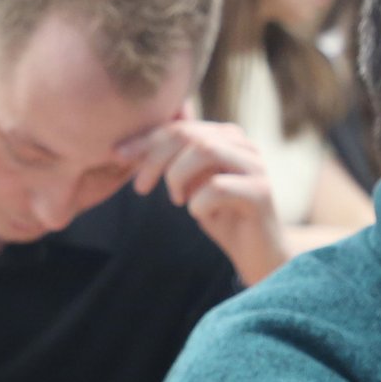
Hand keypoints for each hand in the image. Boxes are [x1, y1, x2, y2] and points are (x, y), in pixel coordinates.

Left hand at [118, 121, 289, 283]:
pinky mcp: (261, 193)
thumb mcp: (192, 186)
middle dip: (156, 158)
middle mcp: (244, 145)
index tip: (118, 155)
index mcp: (226, 137)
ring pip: (205, 150)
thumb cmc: (223, 218)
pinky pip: (218, 187)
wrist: (261, 254)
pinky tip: (199, 214)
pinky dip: (198, 202)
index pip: (180, 127)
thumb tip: (129, 149)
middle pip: (190, 134)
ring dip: (178, 176)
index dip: (146, 140)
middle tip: (141, 187)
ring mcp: (255, 167)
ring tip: (176, 200)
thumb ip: (172, 163)